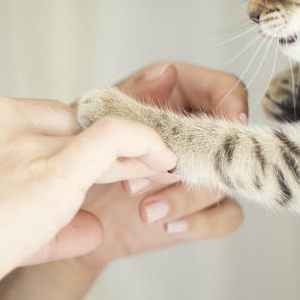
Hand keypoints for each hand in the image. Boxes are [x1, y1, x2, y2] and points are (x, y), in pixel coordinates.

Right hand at [0, 95, 176, 299]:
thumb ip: (43, 224)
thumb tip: (95, 228)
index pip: (36, 121)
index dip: (71, 144)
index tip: (98, 166)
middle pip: (67, 121)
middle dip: (100, 148)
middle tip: (139, 171)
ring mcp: (20, 138)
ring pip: (94, 131)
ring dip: (129, 153)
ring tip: (159, 171)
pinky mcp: (47, 168)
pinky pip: (113, 137)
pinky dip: (145, 143)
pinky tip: (165, 162)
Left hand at [76, 62, 245, 269]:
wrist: (68, 213)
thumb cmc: (79, 156)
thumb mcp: (95, 121)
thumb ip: (132, 95)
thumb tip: (167, 72)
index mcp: (174, 98)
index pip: (219, 88)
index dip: (229, 99)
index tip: (231, 117)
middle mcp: (194, 133)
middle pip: (228, 138)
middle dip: (195, 158)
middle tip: (163, 172)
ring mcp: (200, 172)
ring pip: (227, 178)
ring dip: (188, 195)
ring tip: (146, 209)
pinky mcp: (199, 208)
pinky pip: (227, 216)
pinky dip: (202, 222)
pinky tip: (167, 226)